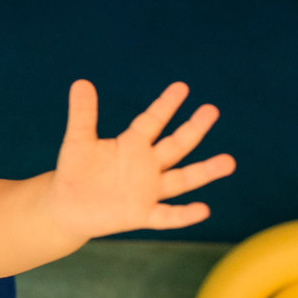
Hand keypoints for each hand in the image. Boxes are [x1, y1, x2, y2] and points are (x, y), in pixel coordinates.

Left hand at [50, 80, 235, 237]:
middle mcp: (146, 166)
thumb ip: (83, 115)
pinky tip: (202, 209)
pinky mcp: (141, 214)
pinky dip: (184, 215)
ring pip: (181, 180)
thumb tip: (81, 82)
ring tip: (229, 161)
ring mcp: (147, 190)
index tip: (181, 87)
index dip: (165, 105)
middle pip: (175, 146)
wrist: (67, 206)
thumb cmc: (74, 171)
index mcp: (132, 144)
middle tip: (211, 110)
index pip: (153, 121)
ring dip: (204, 172)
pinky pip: (167, 215)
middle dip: (193, 129)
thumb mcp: (77, 141)